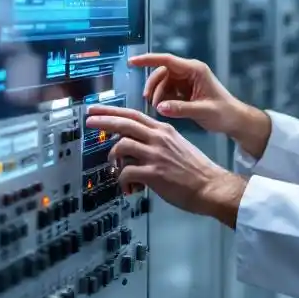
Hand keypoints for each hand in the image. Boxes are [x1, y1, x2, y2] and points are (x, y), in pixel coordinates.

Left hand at [86, 105, 246, 226]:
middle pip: (123, 124)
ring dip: (113, 159)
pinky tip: (128, 188)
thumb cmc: (196, 169)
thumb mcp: (178, 145)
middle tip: (88, 121)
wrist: (210, 186)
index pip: (133, 115)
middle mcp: (158, 138)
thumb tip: (134, 147)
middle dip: (102, 121)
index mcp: (164, 130)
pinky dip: (122, 180)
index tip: (96, 110)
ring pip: (121, 147)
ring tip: (116, 169)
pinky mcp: (153, 173)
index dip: (112, 111)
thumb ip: (157, 142)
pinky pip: (126, 173)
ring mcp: (155, 155)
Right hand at [129, 53, 271, 157]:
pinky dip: (163, 99)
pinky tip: (164, 109)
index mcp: (195, 70)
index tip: (132, 61)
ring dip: (157, 94)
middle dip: (153, 85)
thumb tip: (160, 107)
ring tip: (158, 108)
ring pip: (163, 82)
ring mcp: (186, 81)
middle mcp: (189, 72)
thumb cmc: (224, 112)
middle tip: (149, 100)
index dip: (148, 59)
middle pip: (162, 72)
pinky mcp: (185, 91)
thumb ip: (181, 109)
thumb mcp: (202, 111)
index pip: (167, 60)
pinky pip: (167, 91)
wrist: (233, 119)